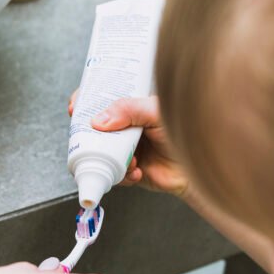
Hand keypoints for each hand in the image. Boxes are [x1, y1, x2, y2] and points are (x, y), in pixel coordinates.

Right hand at [69, 91, 188, 195]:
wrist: (197, 166)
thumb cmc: (184, 131)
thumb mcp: (156, 112)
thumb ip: (130, 110)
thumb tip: (98, 121)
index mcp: (129, 108)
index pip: (99, 98)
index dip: (84, 101)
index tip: (75, 107)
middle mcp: (124, 128)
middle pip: (93, 129)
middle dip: (88, 136)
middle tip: (91, 140)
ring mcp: (124, 149)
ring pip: (100, 154)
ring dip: (109, 158)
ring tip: (130, 160)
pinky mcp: (128, 171)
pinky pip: (113, 175)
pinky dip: (122, 175)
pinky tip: (137, 171)